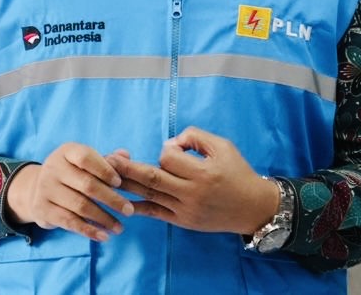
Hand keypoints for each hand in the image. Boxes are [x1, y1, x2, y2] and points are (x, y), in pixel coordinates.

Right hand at [4, 143, 133, 241]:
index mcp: (67, 152)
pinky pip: (70, 222)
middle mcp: (53, 168)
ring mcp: (45, 189)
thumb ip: (106, 159)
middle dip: (111, 199)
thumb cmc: (71, 173)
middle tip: (129, 210)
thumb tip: (125, 155)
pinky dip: (89, 230)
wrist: (36, 189)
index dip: (105, 170)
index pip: (86, 158)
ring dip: (103, 218)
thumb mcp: (85, 162)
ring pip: (80, 206)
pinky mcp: (42, 209)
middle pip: (87, 185)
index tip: (120, 183)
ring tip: (120, 227)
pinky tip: (103, 236)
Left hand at [108, 127, 279, 234]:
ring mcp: (185, 210)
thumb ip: (196, 137)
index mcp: (203, 172)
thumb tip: (170, 143)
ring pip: (150, 195)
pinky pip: (155, 213)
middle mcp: (192, 193)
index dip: (167, 149)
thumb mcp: (223, 146)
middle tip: (108, 158)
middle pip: (152, 178)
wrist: (252, 207)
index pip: (170, 158)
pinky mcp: (182, 221)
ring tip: (108, 175)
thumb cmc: (238, 172)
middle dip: (127, 168)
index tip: (174, 148)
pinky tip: (122, 202)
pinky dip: (138, 207)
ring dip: (127, 185)